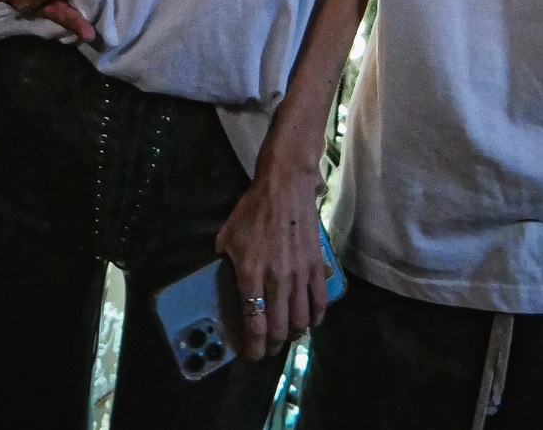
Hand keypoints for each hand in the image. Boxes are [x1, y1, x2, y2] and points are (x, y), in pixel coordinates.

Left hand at [213, 150, 328, 360]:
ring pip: (300, 320)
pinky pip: (319, 302)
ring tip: (286, 335)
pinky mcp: (315, 266)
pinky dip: (315, 318)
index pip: (253, 323)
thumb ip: (225, 264)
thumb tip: (223, 282)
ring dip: (292, 334)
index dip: (253, 346)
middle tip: (267, 348)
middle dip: (272, 346)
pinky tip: (309, 322)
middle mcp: (276, 280)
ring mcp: (299, 274)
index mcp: (250, 274)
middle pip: (278, 328)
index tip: (250, 354)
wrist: (285, 187)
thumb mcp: (227, 237)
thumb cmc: (252, 210)